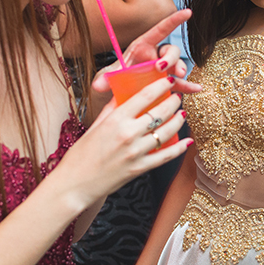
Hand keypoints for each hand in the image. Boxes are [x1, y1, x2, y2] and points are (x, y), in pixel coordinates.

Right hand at [61, 77, 190, 207]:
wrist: (75, 184)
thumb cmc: (81, 154)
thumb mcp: (95, 125)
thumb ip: (113, 108)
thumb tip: (125, 92)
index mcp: (115, 120)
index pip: (144, 96)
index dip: (160, 86)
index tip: (168, 81)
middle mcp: (128, 134)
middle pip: (160, 111)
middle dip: (173, 102)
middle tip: (178, 97)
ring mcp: (136, 152)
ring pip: (166, 131)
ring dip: (178, 120)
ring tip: (182, 114)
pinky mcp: (140, 168)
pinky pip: (166, 155)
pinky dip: (180, 147)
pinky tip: (188, 141)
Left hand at [92, 9, 200, 97]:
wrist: (118, 94)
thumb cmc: (115, 79)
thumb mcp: (109, 77)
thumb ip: (104, 79)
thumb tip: (97, 85)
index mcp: (143, 46)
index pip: (160, 30)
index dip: (174, 20)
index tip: (187, 12)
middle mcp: (155, 55)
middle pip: (170, 49)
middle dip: (170, 56)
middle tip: (162, 67)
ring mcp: (163, 70)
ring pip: (177, 64)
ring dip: (180, 69)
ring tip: (179, 76)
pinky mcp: (167, 83)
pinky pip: (180, 82)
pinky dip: (188, 86)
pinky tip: (196, 89)